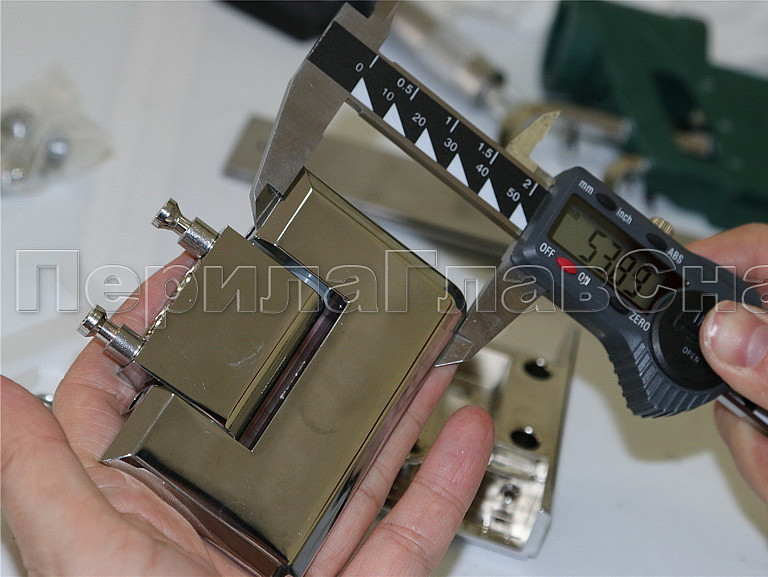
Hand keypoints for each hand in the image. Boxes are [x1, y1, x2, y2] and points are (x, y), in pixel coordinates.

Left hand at [1, 255, 493, 575]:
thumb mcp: (80, 556)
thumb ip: (39, 469)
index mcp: (144, 516)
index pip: (140, 407)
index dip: (156, 339)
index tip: (188, 284)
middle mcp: (220, 528)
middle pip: (268, 422)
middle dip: (302, 357)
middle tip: (324, 302)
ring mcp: (295, 557)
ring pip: (351, 463)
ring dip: (390, 405)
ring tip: (414, 348)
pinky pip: (411, 524)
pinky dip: (443, 480)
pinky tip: (460, 432)